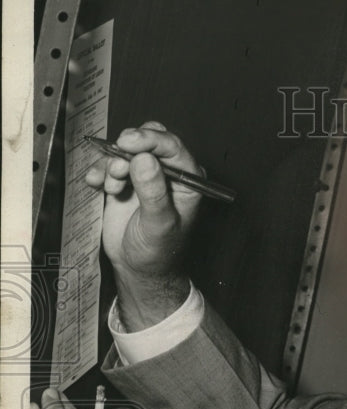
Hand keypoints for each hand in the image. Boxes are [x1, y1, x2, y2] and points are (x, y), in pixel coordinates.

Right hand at [85, 122, 201, 282]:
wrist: (138, 268)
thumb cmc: (158, 251)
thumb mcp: (159, 224)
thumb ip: (153, 192)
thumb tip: (144, 159)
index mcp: (188, 180)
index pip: (172, 147)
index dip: (149, 140)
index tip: (127, 144)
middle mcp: (168, 172)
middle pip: (147, 140)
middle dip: (127, 150)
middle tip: (116, 168)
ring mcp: (145, 174)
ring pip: (125, 150)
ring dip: (112, 165)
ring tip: (112, 189)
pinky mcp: (124, 179)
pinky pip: (108, 162)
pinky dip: (99, 170)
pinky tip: (96, 185)